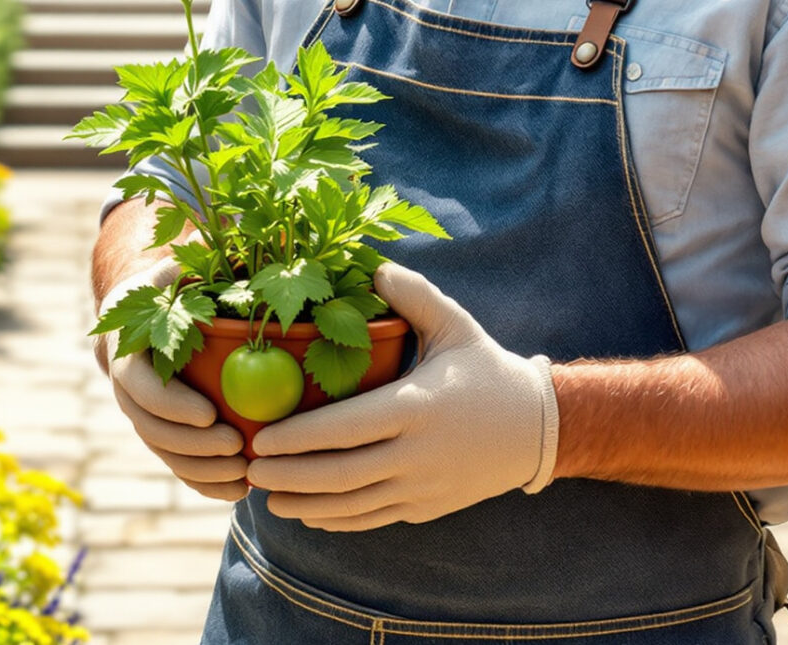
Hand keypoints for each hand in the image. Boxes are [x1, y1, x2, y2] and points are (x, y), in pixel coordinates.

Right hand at [95, 258, 249, 501]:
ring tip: (245, 476)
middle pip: (151, 429)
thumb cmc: (173, 287)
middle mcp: (128, 389)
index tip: (211, 416)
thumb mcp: (176, 270)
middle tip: (237, 449)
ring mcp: (143, 416)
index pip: (140, 387)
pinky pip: (178, 467)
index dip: (172, 406)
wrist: (145, 315)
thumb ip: (193, 263)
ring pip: (165, 454)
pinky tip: (239, 492)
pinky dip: (205, 483)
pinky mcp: (163, 434)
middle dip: (192, 447)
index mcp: (128, 350)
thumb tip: (225, 244)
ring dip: (202, 471)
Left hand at [244, 262, 556, 529]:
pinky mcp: (427, 508)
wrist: (538, 428)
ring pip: (353, 505)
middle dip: (289, 476)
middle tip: (249, 470)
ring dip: (305, 505)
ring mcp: (423, 487)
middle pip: (340, 475)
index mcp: (416, 407)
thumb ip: (413, 294)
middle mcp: (418, 455)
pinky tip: (308, 515)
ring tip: (266, 498)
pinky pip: (373, 519)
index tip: (260, 439)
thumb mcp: (455, 325)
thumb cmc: (486, 369)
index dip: (298, 438)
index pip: (345, 428)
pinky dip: (337, 520)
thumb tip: (371, 265)